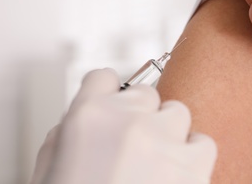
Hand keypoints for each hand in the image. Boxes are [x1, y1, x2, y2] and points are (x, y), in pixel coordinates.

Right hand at [30, 68, 216, 183]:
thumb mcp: (48, 169)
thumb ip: (65, 134)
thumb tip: (84, 120)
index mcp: (87, 117)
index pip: (105, 78)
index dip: (108, 94)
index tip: (114, 105)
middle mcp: (127, 121)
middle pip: (145, 94)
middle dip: (139, 116)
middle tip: (134, 144)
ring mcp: (163, 141)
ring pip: (177, 112)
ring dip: (167, 133)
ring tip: (156, 162)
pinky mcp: (194, 167)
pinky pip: (203, 142)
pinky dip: (192, 156)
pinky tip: (176, 176)